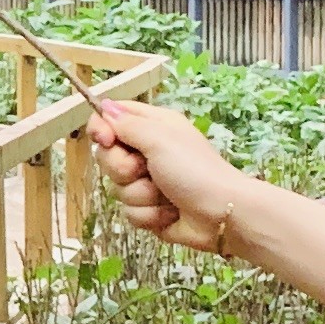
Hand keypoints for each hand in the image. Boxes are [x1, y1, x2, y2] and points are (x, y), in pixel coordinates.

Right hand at [89, 101, 257, 251]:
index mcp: (152, 127)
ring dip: (141, 195)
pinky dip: (149, 215)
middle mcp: (147, 152)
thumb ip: (127, 123)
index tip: (105, 139)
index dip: (101, 128)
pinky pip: (130, 212)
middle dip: (122, 169)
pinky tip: (169, 214)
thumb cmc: (194, 170)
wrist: (222, 215)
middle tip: (143, 170)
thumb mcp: (160, 139)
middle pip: (108, 156)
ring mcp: (147, 183)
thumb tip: (103, 107)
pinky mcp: (150, 210)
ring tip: (164, 195)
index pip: (111, 118)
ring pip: (117, 189)